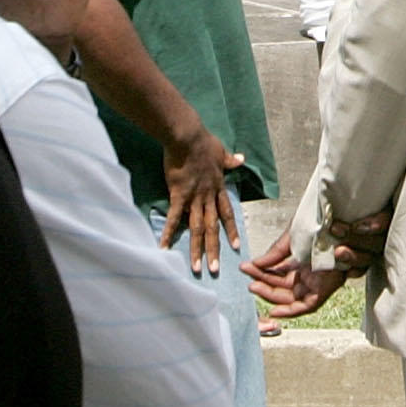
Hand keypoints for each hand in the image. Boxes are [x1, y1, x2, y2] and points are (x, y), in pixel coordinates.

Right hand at [157, 94, 244, 275]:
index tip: (236, 246)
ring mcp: (194, 198)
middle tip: (216, 269)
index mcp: (218, 187)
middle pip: (213, 227)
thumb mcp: (221, 151)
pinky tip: (163, 248)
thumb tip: (241, 159)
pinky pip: (174, 218)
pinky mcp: (178, 195)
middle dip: (214, 249)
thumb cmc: (203, 142)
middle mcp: (208, 196)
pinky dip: (169, 234)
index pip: (227, 213)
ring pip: (197, 228)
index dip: (232, 230)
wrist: (188, 137)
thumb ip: (230, 160)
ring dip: (196, 248)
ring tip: (196, 267)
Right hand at [247, 235, 352, 319]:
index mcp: (301, 262)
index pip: (277, 274)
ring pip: (290, 297)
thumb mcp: (293, 238)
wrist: (338, 219)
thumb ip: (275, 253)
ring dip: (270, 295)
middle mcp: (308, 274)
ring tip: (254, 286)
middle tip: (248, 280)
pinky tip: (274, 309)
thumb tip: (255, 263)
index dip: (261, 273)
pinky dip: (290, 310)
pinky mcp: (324, 290)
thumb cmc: (321, 225)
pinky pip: (306, 306)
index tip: (247, 268)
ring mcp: (316, 283)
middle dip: (263, 285)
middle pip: (281, 287)